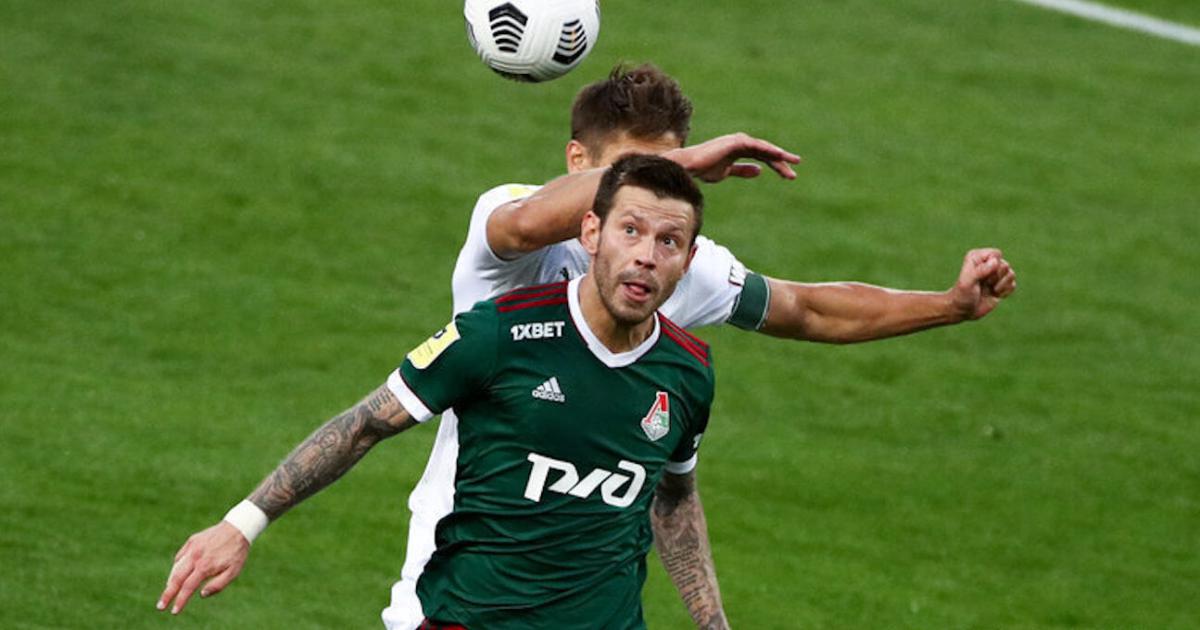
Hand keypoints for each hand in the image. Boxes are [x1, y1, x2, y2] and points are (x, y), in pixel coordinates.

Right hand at [157, 521, 248, 614]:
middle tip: (160, 606)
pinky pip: (180, 556)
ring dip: (171, 581)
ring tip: (168, 592)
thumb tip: (201, 594)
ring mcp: (192, 547)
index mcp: (205, 566)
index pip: (187, 587)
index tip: (174, 611)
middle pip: (176, 578)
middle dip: (167, 594)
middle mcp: (195, 557)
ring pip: (176, 567)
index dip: (180, 600)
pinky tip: (177, 574)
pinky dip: (176, 566)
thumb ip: (218, 585)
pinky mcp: (192, 541)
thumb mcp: (233, 572)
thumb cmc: (237, 553)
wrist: (238, 528)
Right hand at [665, 132, 800, 182]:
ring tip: (792, 162)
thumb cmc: (703, 170)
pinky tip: (780, 156)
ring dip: (778, 156)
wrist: (688, 167)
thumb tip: (760, 171)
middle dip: (781, 161)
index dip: (776, 165)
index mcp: (739, 149)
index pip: (762, 156)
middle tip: (795, 170)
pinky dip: (769, 150)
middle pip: (766, 151)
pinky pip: (757, 146)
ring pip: (764, 148)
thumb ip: (743, 170)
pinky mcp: (735, 142)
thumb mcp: (727, 172)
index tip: (789, 174)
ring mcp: (738, 140)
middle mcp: (740, 142)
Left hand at [949, 248, 1016, 320]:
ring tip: (989, 290)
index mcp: (977, 257)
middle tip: (984, 284)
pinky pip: (1013, 284)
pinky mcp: (1002, 284)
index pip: (996, 254)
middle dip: (996, 278)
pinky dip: (1005, 292)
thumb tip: (995, 262)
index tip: (981, 276)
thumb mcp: (967, 283)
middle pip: (1005, 265)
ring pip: (1011, 274)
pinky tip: (994, 294)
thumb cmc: (962, 295)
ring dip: (1001, 285)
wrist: (964, 311)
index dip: (993, 266)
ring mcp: (995, 273)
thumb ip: (980, 271)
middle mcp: (987, 262)